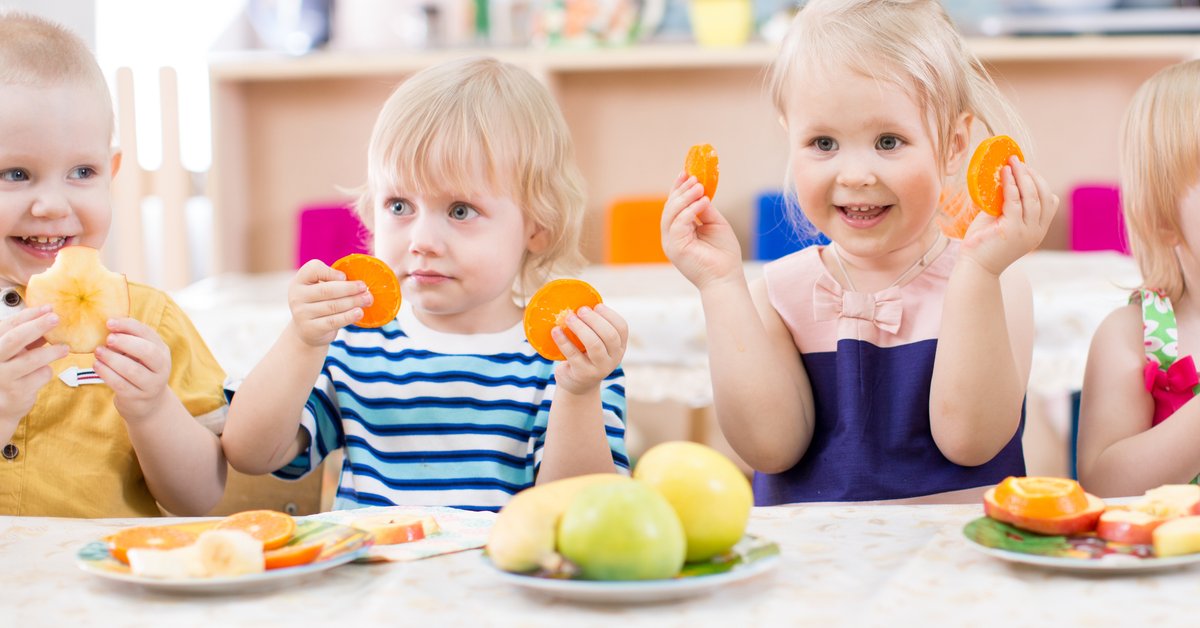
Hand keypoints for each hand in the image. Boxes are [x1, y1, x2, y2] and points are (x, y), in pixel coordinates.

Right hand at [0, 305, 67, 427]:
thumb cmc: (9, 372)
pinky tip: (44, 372)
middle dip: (37, 326)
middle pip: (15, 339)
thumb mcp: (14, 352)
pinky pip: (41, 375)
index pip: (8, 325)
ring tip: (65, 348)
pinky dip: (47, 371)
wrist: (1, 407)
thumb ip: (27, 338)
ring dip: (52, 351)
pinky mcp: (17, 391)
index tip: (48, 308)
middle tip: (56, 318)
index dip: (28, 315)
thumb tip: (48, 314)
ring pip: (32, 359)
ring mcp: (3, 376)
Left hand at [94, 318, 174, 423]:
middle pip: (148, 352)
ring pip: (132, 370)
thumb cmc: (139, 370)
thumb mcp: (140, 354)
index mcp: (162, 350)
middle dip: (126, 342)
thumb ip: (129, 340)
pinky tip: (97, 365)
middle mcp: (162, 367)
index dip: (128, 326)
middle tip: (108, 339)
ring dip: (112, 359)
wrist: (147, 402)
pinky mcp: (137, 398)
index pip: (148, 333)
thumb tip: (108, 325)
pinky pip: (120, 385)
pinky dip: (106, 373)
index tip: (109, 322)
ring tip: (98, 352)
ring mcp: (151, 384)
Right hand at [288, 259, 372, 346]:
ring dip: (353, 302)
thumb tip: (359, 283)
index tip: (345, 276)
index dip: (330, 272)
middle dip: (349, 288)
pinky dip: (348, 317)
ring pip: (332, 306)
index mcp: (300, 280)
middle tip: (365, 288)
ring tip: (367, 299)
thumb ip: (334, 281)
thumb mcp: (319, 288)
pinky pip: (333, 321)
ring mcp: (302, 313)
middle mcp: (297, 296)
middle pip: (326, 290)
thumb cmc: (319, 302)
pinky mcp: (310, 329)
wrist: (307, 330)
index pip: (313, 269)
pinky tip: (359, 312)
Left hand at [551, 303, 627, 394]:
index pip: (622, 328)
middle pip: (609, 335)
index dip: (610, 315)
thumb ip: (593, 327)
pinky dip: (563, 340)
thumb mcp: (596, 343)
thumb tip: (579, 301)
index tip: (596, 306)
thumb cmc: (585, 355)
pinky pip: (573, 354)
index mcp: (619, 346)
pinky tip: (555, 331)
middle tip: (580, 310)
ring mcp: (600, 368)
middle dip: (594, 319)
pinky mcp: (583, 374)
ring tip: (568, 317)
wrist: (577, 385)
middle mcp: (614, 358)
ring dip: (580, 328)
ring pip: (594, 345)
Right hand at [661, 171, 743, 289]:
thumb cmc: (724, 255)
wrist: (726, 278)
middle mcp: (672, 237)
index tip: (687, 173)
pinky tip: (703, 202)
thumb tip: (699, 190)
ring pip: (670, 214)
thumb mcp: (716, 224)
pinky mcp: (675, 248)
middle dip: (680, 190)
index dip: (678, 189)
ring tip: (699, 187)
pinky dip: (690, 210)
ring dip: (685, 197)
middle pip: (669, 208)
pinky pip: (678, 223)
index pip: (674, 206)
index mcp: (680, 231)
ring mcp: (671, 243)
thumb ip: (705, 209)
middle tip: (694, 178)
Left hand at [962, 157, 1058, 275]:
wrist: (975, 267)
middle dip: (1032, 175)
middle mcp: (1037, 230)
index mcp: (1038, 229)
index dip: (1040, 182)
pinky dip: (1011, 184)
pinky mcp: (1012, 230)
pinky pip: (1015, 201)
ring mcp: (1027, 231)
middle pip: (1044, 195)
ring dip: (1023, 176)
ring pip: (1032, 196)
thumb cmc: (984, 243)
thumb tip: (1004, 177)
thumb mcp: (1002, 220)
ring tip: (1012, 162)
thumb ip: (1008, 204)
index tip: (1026, 169)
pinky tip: (1004, 174)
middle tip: (1018, 161)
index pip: (1050, 201)